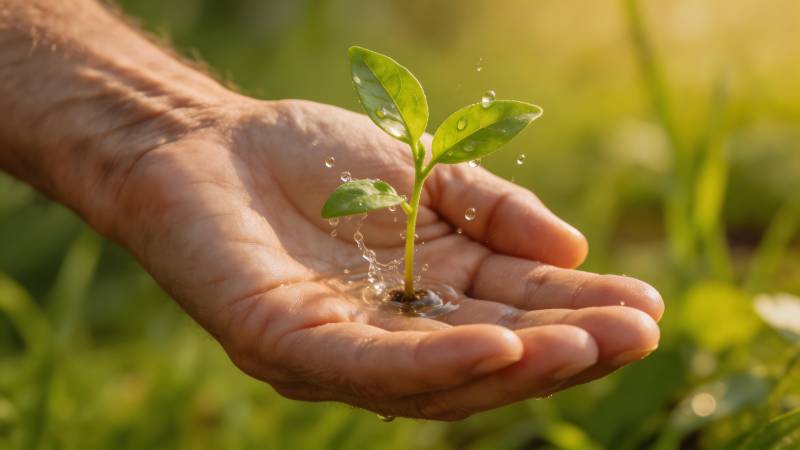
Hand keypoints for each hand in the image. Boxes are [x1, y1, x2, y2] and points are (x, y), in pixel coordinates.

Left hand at [108, 98, 662, 419]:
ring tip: (586, 346)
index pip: (514, 311)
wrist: (209, 142)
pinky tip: (498, 343)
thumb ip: (492, 209)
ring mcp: (338, 349)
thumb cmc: (315, 161)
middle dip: (564, 348)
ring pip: (437, 376)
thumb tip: (570, 252)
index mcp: (428, 295)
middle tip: (636, 334)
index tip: (644, 308)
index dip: (578, 313)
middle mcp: (390, 334)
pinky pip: (367, 364)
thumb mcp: (424, 172)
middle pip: (486, 355)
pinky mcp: (284, 345)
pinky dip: (435, 361)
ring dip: (515, 363)